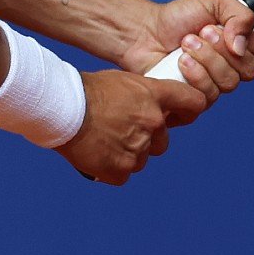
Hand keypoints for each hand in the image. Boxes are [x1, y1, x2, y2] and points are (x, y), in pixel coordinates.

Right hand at [54, 70, 207, 184]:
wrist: (61, 108)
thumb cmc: (84, 90)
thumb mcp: (120, 81)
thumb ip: (142, 96)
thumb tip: (154, 109)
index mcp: (153, 96)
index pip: (192, 102)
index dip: (190, 110)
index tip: (181, 116)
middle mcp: (152, 122)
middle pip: (161, 141)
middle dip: (145, 139)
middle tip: (118, 130)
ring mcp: (138, 148)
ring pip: (141, 158)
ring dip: (126, 153)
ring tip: (101, 140)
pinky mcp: (121, 170)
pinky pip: (123, 173)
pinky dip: (111, 168)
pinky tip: (95, 154)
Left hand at [117, 0, 253, 98]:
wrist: (146, 32)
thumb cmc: (179, 15)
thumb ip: (240, 14)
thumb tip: (242, 46)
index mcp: (243, 43)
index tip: (232, 32)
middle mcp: (234, 66)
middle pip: (250, 70)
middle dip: (223, 48)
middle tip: (202, 32)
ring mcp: (217, 84)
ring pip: (229, 83)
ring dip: (206, 58)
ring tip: (186, 44)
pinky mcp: (199, 98)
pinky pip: (209, 95)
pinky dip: (194, 74)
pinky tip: (180, 61)